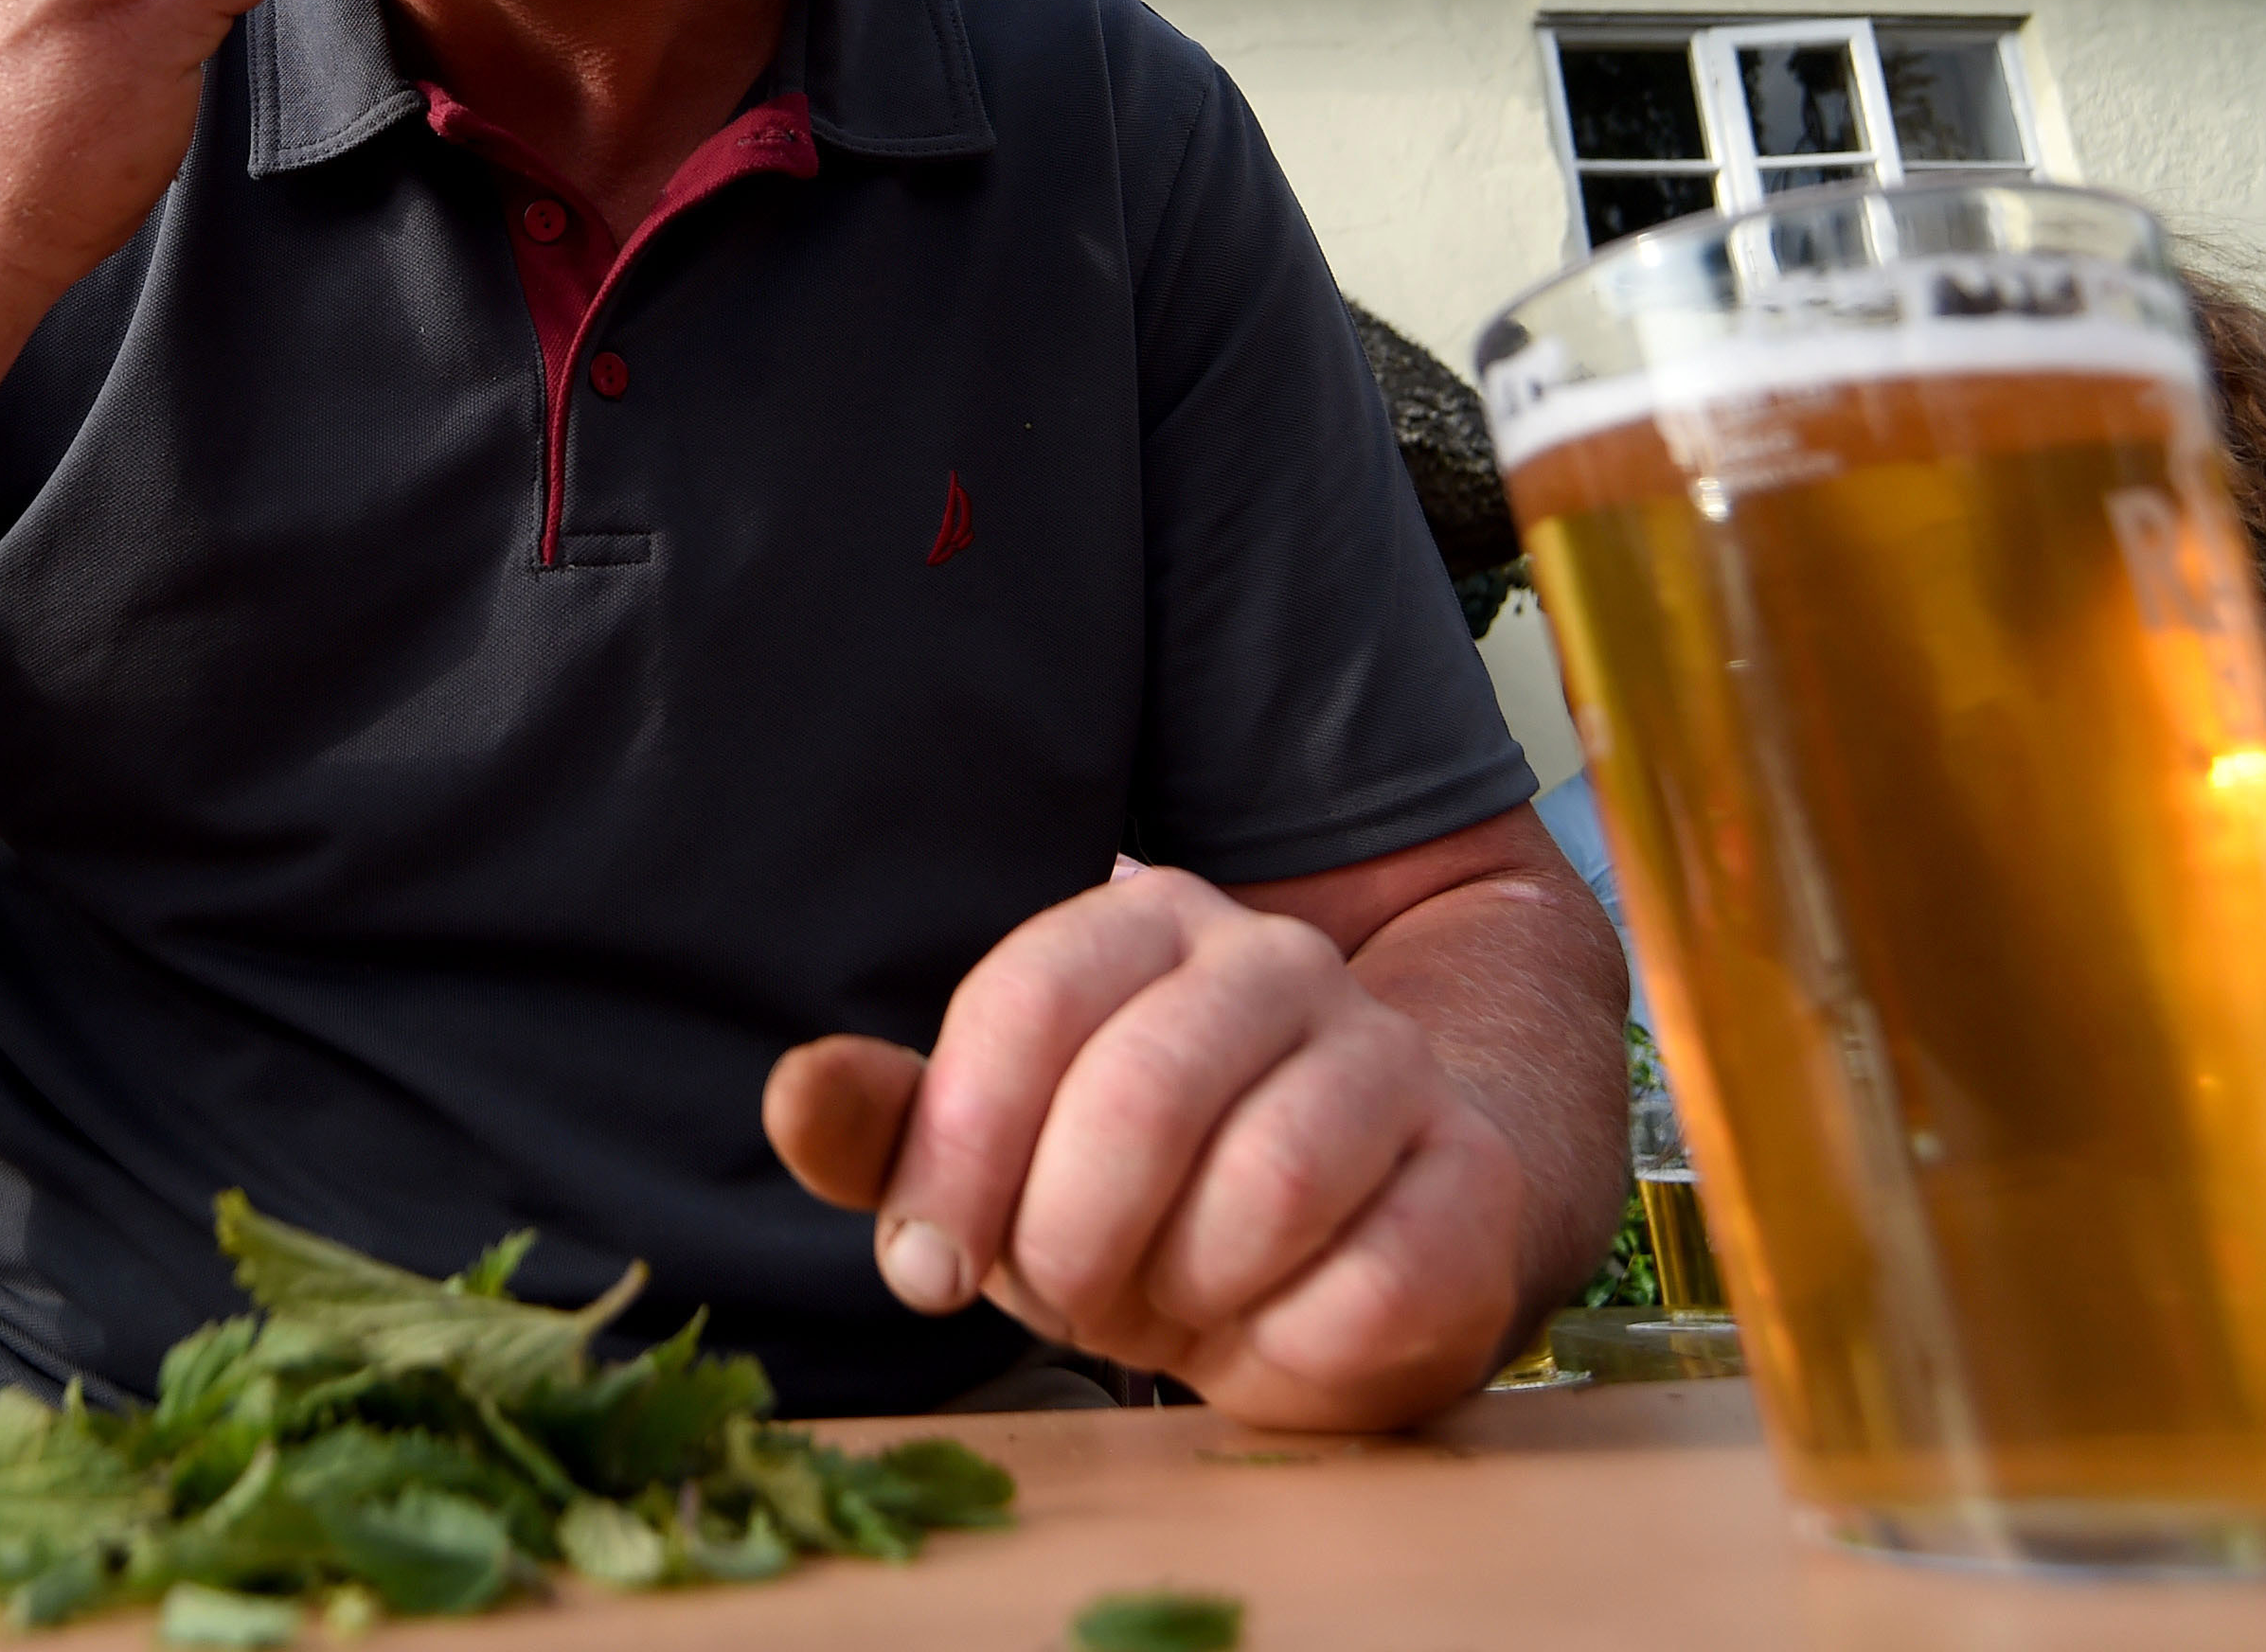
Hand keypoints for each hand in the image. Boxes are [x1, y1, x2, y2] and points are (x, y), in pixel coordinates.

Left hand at [764, 865, 1534, 1428]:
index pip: (1026, 1003)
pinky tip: (1271, 1328)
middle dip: (1071, 1237)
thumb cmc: (1145, 1199)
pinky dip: (1291, 1343)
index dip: (960, 1155)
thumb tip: (793, 1093)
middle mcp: (1276, 961)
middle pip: (1140, 1092)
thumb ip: (893, 1130)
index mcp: (1144, 921)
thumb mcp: (1001, 1163)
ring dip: (1189, 1287)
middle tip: (1066, 1297)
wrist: (1357, 1239)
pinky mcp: (1472, 1175)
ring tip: (1173, 1302)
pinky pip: (1372, 1278)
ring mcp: (1390, 1057)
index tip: (930, 1266)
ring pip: (1267, 1180)